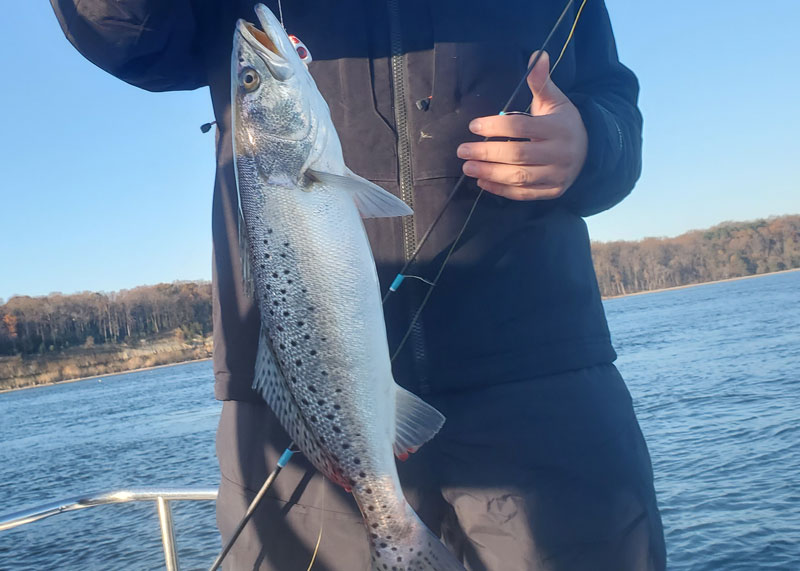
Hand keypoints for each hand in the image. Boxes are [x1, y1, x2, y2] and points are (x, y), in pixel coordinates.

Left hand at [457, 51, 587, 199]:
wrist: (589, 151)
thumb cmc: (563, 123)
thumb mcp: (555, 100)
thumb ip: (541, 81)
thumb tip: (537, 55)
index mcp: (558, 129)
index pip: (521, 127)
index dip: (495, 126)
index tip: (473, 126)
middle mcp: (560, 154)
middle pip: (517, 155)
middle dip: (486, 152)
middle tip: (462, 150)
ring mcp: (557, 176)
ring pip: (519, 177)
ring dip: (489, 173)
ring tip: (467, 167)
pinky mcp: (552, 191)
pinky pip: (523, 194)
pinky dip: (500, 190)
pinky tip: (482, 181)